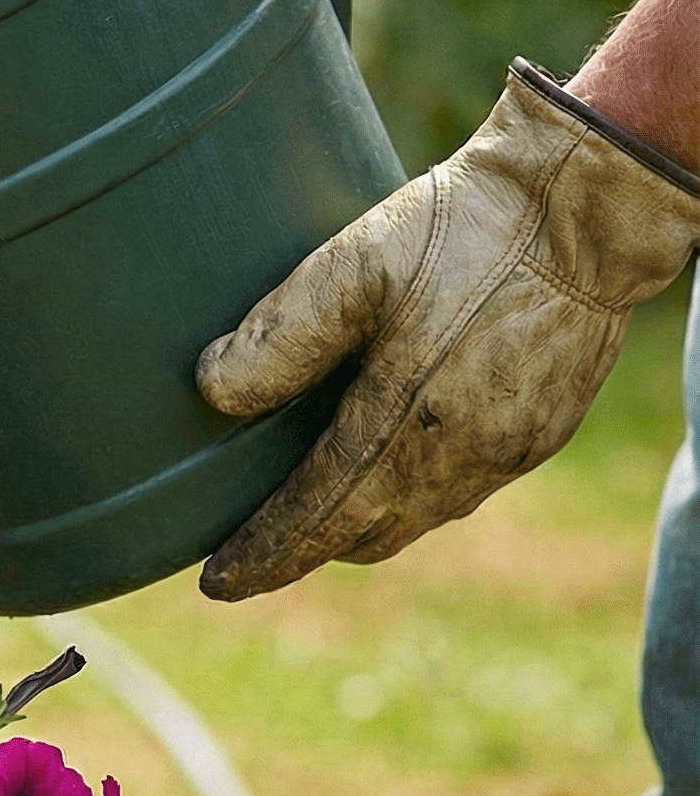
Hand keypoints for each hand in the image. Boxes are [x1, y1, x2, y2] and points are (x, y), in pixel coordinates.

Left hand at [194, 60, 699, 600]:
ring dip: (357, 529)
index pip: (318, 514)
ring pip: (415, 520)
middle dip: (303, 552)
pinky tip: (385, 476)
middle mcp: (462, 456)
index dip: (265, 553)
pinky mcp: (539, 433)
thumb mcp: (352, 266)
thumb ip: (281, 335)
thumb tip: (210, 391)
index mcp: (407, 421)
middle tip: (249, 558)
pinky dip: (408, 500)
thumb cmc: (461, 231)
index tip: (215, 584)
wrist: (584, 212)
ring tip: (306, 523)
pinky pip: (458, 492)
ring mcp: (508, 451)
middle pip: (365, 534)